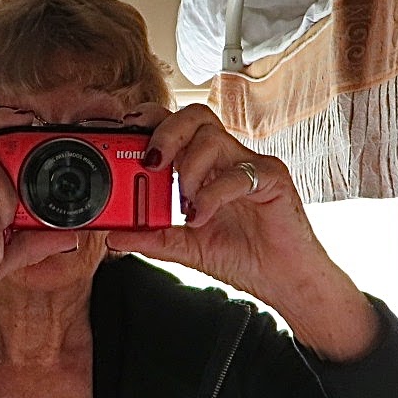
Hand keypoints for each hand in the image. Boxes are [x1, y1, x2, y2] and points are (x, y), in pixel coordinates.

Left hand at [106, 104, 377, 359]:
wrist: (284, 281)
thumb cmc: (244, 257)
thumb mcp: (186, 248)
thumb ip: (152, 238)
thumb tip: (113, 235)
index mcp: (207, 167)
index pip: (176, 125)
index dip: (150, 121)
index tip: (125, 135)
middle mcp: (228, 159)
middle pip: (195, 115)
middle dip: (166, 132)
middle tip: (151, 163)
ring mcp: (251, 165)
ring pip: (212, 137)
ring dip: (188, 169)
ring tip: (185, 204)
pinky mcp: (273, 179)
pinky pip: (238, 172)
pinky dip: (212, 195)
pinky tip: (202, 218)